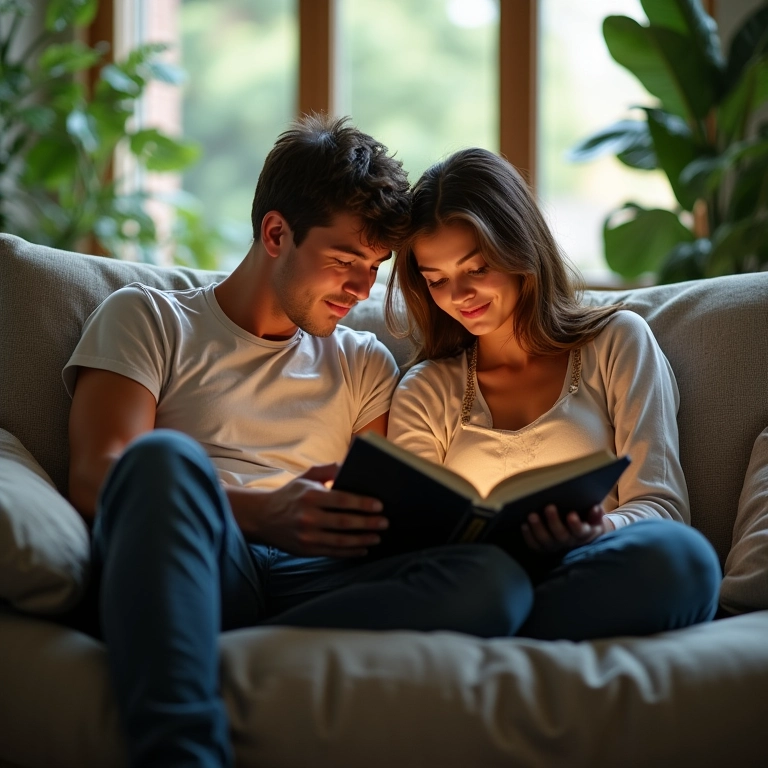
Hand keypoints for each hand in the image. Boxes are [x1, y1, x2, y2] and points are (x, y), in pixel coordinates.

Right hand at [255, 463, 388, 556]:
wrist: (262, 517)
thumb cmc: (290, 494)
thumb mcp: (305, 477)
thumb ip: (328, 469)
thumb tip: (349, 464)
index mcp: (310, 496)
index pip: (342, 500)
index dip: (362, 504)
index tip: (379, 505)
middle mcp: (308, 517)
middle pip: (344, 522)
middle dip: (367, 523)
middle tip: (385, 522)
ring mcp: (307, 536)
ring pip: (341, 541)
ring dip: (362, 540)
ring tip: (378, 537)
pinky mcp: (307, 550)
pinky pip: (333, 552)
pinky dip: (350, 552)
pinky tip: (363, 549)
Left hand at [521, 504, 613, 552]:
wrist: (582, 538)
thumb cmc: (587, 523)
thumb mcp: (595, 520)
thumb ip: (596, 515)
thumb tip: (595, 508)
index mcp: (583, 534)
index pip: (580, 531)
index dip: (575, 524)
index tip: (571, 514)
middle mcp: (569, 543)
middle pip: (561, 535)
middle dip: (554, 521)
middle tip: (549, 507)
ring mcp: (555, 547)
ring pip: (546, 541)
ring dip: (537, 528)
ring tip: (532, 515)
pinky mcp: (544, 549)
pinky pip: (535, 545)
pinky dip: (528, 536)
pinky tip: (524, 525)